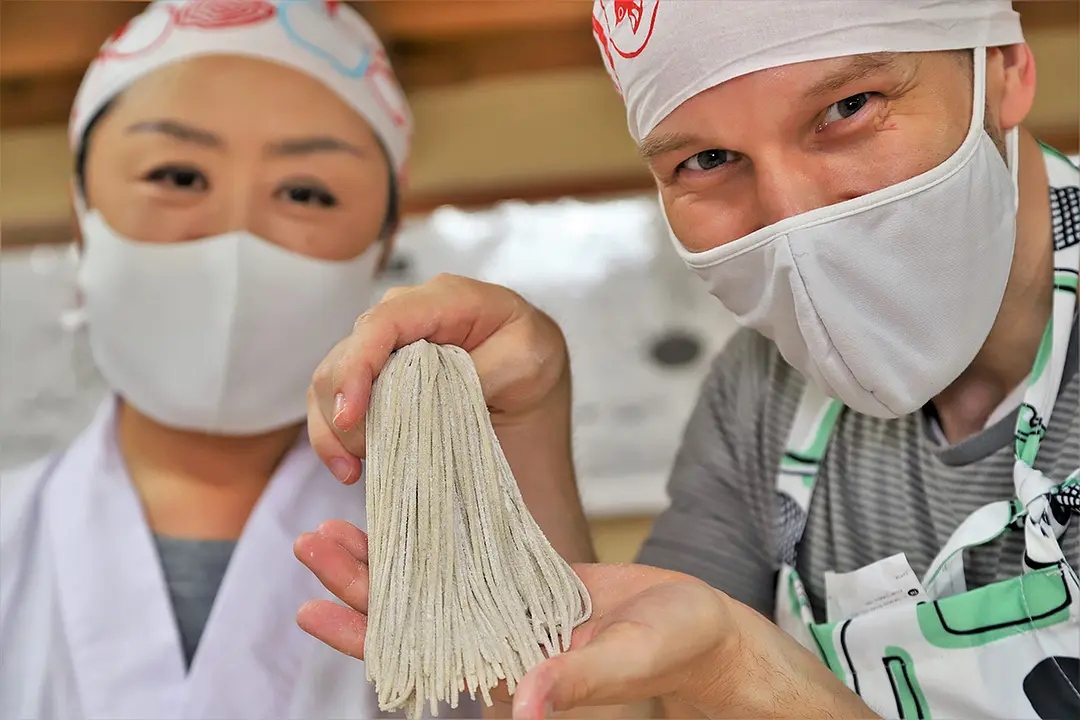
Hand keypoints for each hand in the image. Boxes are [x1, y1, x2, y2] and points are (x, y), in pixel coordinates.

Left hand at [294, 522, 873, 719]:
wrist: (706, 631)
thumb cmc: (679, 647)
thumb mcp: (631, 659)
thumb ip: (577, 683)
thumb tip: (518, 707)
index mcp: (511, 671)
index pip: (420, 654)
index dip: (364, 634)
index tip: (311, 608)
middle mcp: (498, 645)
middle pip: (412, 616)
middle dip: (359, 583)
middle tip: (311, 541)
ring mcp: (510, 614)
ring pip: (432, 586)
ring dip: (387, 560)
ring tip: (337, 527)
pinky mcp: (528, 585)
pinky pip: (470, 561)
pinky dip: (436, 542)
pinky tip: (410, 520)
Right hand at [307, 274, 568, 485]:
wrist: (529, 388)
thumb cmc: (532, 362)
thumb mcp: (530, 357)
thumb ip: (482, 366)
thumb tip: (435, 385)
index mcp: (445, 298)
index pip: (384, 322)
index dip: (359, 366)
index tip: (352, 415)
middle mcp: (403, 316)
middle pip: (346, 353)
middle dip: (341, 407)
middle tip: (360, 458)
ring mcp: (383, 348)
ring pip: (330, 380)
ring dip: (333, 429)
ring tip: (354, 471)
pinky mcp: (372, 379)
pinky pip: (332, 403)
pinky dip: (332, 437)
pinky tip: (351, 469)